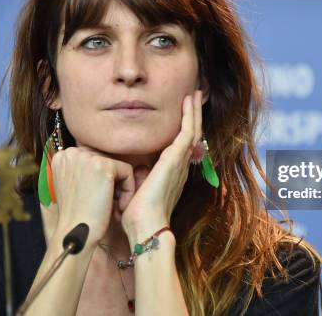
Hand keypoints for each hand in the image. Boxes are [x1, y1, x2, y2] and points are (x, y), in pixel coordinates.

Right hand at [49, 146, 135, 244]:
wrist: (76, 234)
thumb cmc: (78, 214)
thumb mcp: (74, 185)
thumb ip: (83, 168)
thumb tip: (105, 159)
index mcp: (63, 156)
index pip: (93, 157)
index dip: (100, 179)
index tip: (96, 198)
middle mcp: (72, 152)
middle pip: (106, 160)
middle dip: (111, 182)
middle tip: (108, 205)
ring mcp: (87, 157)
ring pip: (118, 166)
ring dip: (120, 187)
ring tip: (113, 206)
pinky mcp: (104, 166)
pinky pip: (128, 171)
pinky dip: (128, 190)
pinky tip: (119, 207)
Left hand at [120, 90, 202, 237]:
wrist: (145, 226)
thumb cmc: (137, 216)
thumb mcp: (135, 192)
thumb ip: (135, 179)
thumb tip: (126, 172)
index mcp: (172, 175)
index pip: (181, 147)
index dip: (183, 130)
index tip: (183, 116)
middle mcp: (181, 167)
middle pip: (192, 135)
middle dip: (193, 116)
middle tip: (195, 98)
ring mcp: (181, 162)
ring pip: (193, 130)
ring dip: (194, 112)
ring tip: (195, 95)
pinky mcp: (176, 158)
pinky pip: (188, 131)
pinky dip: (189, 115)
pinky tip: (188, 102)